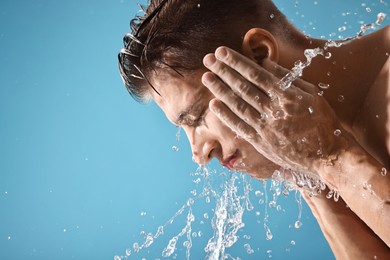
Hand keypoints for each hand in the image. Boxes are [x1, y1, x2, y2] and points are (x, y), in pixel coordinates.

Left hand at [202, 47, 347, 175]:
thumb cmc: (322, 122)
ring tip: (206, 78)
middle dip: (223, 71)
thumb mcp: (312, 94)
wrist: (327, 155)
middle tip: (208, 60)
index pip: (255, 74)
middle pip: (242, 87)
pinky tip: (214, 104)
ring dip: (220, 90)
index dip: (236, 62)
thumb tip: (265, 63)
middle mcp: (273, 110)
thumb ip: (287, 79)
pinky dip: (225, 115)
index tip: (222, 52)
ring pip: (238, 105)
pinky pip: (239, 126)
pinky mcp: (261, 142)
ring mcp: (265, 127)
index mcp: (287, 95)